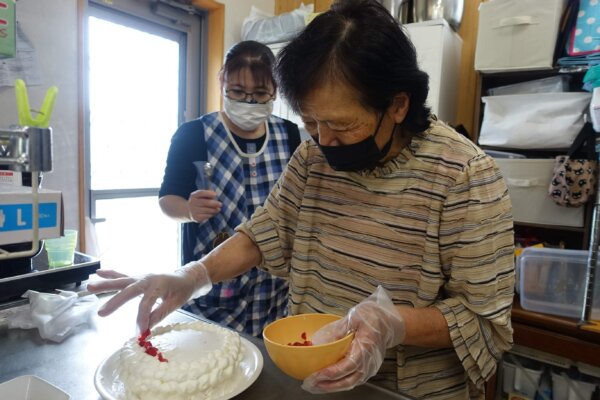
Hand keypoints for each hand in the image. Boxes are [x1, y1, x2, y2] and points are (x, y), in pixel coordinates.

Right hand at [86, 262, 211, 331]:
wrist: (186, 277)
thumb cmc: (181, 290)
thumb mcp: (176, 303)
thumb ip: (160, 313)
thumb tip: (146, 328)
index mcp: (159, 285)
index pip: (146, 304)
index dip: (142, 319)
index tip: (140, 334)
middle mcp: (147, 279)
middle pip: (129, 291)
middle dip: (115, 302)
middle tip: (101, 313)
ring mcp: (141, 277)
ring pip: (121, 281)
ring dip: (105, 284)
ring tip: (90, 286)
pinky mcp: (137, 278)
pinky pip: (122, 275)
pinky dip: (110, 274)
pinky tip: (98, 273)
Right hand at [188, 189, 220, 221]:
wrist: (189, 212)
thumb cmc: (199, 202)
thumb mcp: (201, 196)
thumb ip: (207, 194)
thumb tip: (214, 194)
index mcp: (194, 195)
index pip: (201, 193)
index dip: (208, 193)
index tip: (215, 194)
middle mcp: (192, 202)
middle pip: (205, 202)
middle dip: (214, 203)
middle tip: (220, 204)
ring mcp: (193, 210)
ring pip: (207, 210)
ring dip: (214, 210)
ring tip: (218, 209)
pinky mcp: (196, 217)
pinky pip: (206, 216)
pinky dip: (211, 214)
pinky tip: (213, 213)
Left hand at [301, 286, 404, 393]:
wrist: (388, 323)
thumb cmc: (372, 317)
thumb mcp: (355, 316)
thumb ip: (340, 328)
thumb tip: (324, 341)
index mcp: (366, 346)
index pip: (349, 364)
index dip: (333, 372)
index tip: (317, 375)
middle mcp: (369, 360)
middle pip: (349, 379)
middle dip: (329, 384)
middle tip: (311, 384)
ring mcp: (369, 367)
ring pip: (350, 383)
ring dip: (332, 387)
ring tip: (315, 386)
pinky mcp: (367, 369)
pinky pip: (352, 380)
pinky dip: (339, 384)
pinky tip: (327, 383)